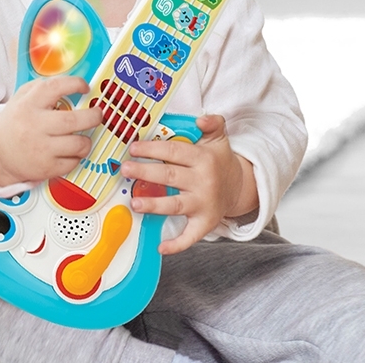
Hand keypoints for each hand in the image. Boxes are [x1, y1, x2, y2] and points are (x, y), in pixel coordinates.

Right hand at [0, 76, 101, 186]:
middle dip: (93, 116)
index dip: (75, 84)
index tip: (85, 87)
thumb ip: (44, 87)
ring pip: (78, 144)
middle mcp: (34, 126)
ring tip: (83, 136)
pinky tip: (71, 151)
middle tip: (97, 114)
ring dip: (87, 140)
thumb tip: (73, 84)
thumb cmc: (17, 122)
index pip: (55, 87)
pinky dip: (77, 156)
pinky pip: (73, 162)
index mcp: (29, 105)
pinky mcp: (46, 168)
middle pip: (73, 120)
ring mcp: (40, 149)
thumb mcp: (21, 98)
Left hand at [121, 114, 257, 254]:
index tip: (133, 147)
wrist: (239, 186)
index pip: (174, 152)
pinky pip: (190, 236)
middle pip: (169, 176)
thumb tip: (201, 118)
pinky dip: (177, 244)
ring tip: (134, 202)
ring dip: (153, 205)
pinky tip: (161, 246)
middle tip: (125, 169)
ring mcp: (203, 204)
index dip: (153, 149)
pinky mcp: (205, 223)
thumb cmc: (219, 160)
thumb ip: (212, 123)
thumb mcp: (219, 137)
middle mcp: (203, 181)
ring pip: (174, 205)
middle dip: (145, 173)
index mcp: (203, 159)